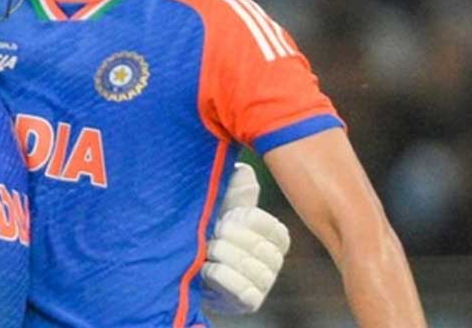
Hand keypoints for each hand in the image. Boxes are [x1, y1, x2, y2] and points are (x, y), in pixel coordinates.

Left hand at [201, 162, 290, 314]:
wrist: (195, 270)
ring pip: (242, 263)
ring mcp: (265, 283)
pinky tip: (207, 270)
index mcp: (276, 235)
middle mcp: (276, 260)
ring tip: (207, 253)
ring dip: (217, 255)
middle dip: (224, 237)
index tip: (224, 219)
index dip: (241, 220)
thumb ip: (236, 191)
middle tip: (210, 237)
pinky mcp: (251, 302)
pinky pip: (235, 285)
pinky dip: (215, 274)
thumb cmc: (214, 234)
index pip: (267, 223)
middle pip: (254, 243)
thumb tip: (244, 169)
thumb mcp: (223, 209)